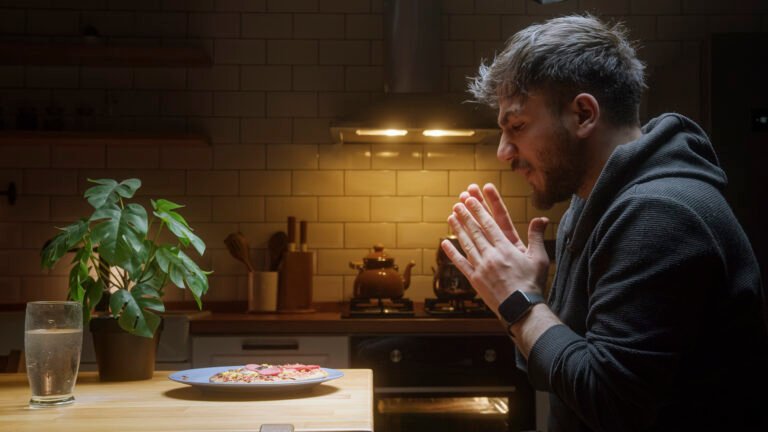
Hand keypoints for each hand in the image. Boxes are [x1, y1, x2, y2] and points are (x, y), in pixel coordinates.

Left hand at [442, 183, 549, 313]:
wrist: (521, 309)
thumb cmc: (532, 284)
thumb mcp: (539, 259)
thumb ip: (537, 237)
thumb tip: (541, 218)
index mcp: (506, 248)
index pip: (490, 224)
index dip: (479, 210)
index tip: (471, 199)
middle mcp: (491, 255)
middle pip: (476, 230)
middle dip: (466, 214)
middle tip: (458, 202)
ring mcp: (481, 267)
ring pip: (466, 243)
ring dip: (458, 228)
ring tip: (451, 215)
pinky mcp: (474, 280)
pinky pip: (460, 263)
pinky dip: (451, 253)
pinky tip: (444, 243)